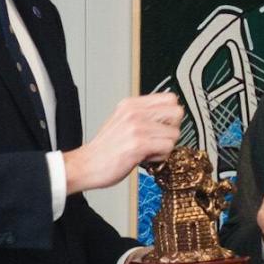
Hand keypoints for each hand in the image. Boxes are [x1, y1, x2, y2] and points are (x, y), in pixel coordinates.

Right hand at [64, 93, 181, 194]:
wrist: (87, 164)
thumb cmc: (104, 149)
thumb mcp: (121, 120)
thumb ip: (142, 115)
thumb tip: (167, 116)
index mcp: (131, 104)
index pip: (169, 98)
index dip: (170, 114)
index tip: (162, 126)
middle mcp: (135, 112)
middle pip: (177, 112)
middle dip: (172, 129)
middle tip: (158, 139)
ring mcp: (137, 127)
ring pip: (174, 133)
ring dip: (165, 146)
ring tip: (148, 150)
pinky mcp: (139, 144)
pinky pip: (167, 148)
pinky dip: (160, 157)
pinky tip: (146, 158)